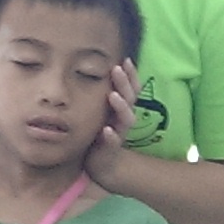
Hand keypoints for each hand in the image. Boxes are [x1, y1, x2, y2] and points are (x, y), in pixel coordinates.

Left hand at [84, 60, 140, 190]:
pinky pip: (113, 142)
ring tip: (113, 95)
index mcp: (120, 108)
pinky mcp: (110, 149)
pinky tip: (107, 130)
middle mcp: (123, 119)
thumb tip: (93, 69)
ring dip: (121, 106)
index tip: (125, 59)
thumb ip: (102, 94)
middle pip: (129, 99)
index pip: (130, 89)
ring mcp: (119, 133)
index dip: (130, 75)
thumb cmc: (99, 133)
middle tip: (116, 69)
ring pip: (126, 119)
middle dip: (124, 83)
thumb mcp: (101, 111)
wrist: (102, 164)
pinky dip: (111, 136)